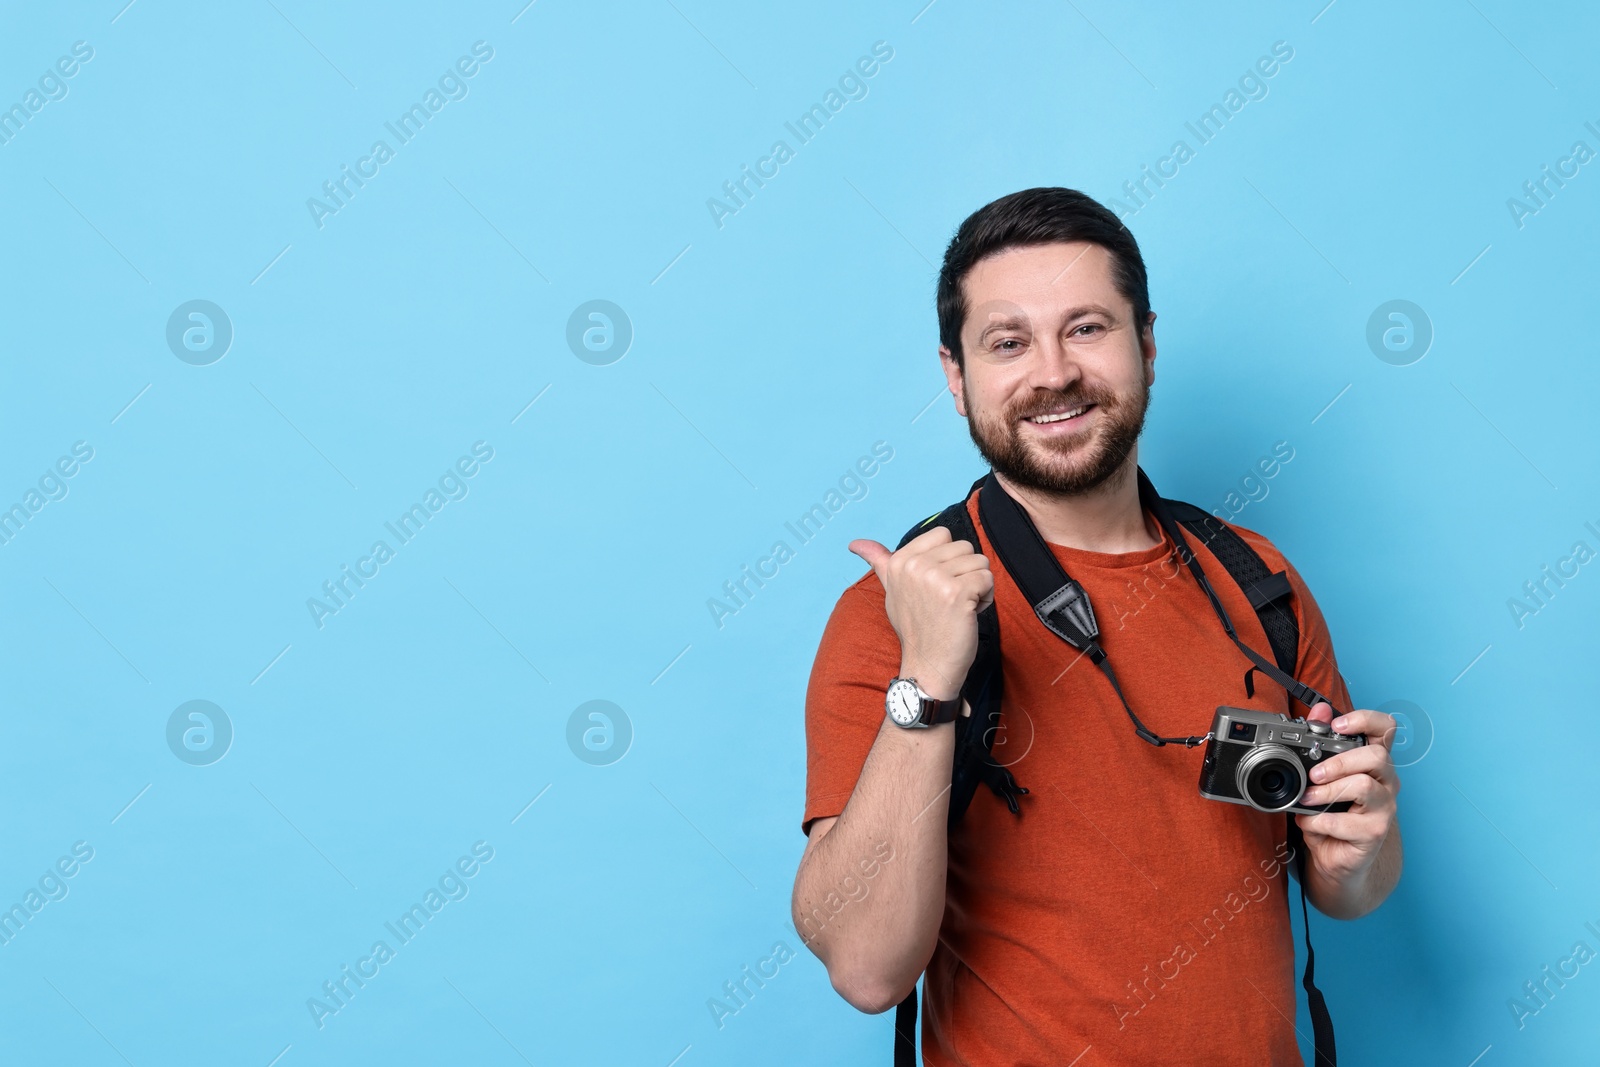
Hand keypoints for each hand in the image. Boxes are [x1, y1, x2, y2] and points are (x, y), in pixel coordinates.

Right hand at [849, 527, 993, 700]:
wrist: (928, 665)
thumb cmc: (916, 628)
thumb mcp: (892, 590)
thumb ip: (880, 562)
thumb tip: (855, 543)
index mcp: (900, 561)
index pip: (942, 535)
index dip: (948, 560)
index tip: (936, 586)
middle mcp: (914, 565)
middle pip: (965, 547)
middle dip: (965, 573)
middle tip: (948, 601)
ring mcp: (934, 578)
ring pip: (979, 562)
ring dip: (977, 586)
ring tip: (958, 608)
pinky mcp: (956, 593)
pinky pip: (987, 579)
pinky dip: (985, 598)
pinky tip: (968, 615)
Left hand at [1294, 702, 1400, 886]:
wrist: (1335, 856)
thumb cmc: (1332, 812)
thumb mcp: (1321, 776)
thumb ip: (1319, 743)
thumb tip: (1318, 711)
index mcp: (1373, 762)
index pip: (1386, 729)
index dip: (1366, 720)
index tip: (1338, 725)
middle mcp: (1385, 781)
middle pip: (1377, 756)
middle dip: (1339, 761)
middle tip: (1314, 774)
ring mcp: (1384, 808)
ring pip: (1363, 786)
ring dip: (1327, 791)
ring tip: (1308, 798)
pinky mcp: (1375, 832)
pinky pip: (1346, 822)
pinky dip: (1319, 821)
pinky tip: (1310, 822)